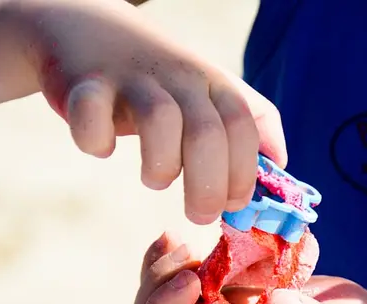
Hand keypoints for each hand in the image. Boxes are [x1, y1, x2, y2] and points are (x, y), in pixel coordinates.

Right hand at [25, 0, 285, 223]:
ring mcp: (131, 77)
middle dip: (209, 187)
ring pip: (160, 122)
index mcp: (211, 82)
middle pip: (207, 133)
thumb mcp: (208, 88)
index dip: (244, 173)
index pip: (243, 127)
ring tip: (154, 179)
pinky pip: (92, 117)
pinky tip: (102, 148)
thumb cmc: (154, 76)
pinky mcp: (85, 82)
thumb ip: (248, 120)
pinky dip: (96, 142)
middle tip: (200, 214)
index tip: (233, 204)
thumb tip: (281, 159)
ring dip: (160, 167)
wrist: (86, 25)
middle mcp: (177, 76)